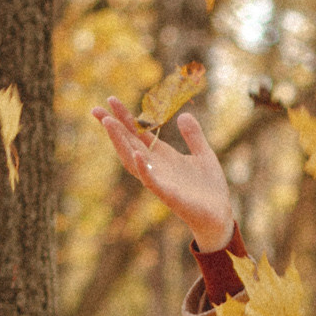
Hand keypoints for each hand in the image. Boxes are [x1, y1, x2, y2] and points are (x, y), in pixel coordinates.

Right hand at [92, 99, 235, 251]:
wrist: (219, 215)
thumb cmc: (209, 188)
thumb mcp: (203, 154)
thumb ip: (193, 136)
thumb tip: (183, 115)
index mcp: (163, 156)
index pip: (138, 134)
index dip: (125, 117)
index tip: (111, 100)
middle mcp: (157, 167)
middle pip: (129, 144)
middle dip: (113, 127)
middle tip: (96, 109)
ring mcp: (160, 181)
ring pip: (133, 160)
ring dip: (120, 143)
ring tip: (109, 124)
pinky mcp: (169, 195)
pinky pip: (151, 182)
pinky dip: (143, 169)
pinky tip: (137, 154)